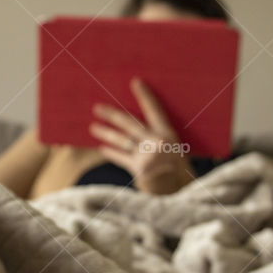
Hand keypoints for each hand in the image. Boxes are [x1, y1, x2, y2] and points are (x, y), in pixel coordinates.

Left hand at [89, 78, 194, 194]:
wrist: (179, 190)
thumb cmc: (178, 168)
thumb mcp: (176, 149)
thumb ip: (160, 137)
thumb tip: (138, 124)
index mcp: (169, 134)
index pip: (155, 110)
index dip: (145, 96)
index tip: (135, 82)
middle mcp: (157, 143)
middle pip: (130, 124)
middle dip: (112, 115)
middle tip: (97, 108)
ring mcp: (147, 156)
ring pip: (122, 140)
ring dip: (106, 133)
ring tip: (93, 127)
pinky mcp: (138, 169)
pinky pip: (122, 158)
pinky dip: (112, 153)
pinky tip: (102, 148)